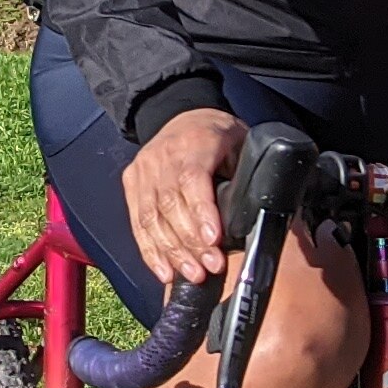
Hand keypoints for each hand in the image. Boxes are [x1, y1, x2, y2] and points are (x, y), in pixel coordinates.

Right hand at [125, 107, 244, 287]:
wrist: (178, 112)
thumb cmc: (215, 133)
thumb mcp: (239, 142)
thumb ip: (244, 173)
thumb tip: (256, 212)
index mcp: (194, 143)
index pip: (192, 180)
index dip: (202, 213)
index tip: (215, 240)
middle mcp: (161, 158)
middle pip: (170, 206)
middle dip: (191, 242)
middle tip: (211, 267)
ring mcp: (142, 172)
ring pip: (151, 219)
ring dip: (173, 252)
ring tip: (193, 275)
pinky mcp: (131, 185)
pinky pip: (138, 224)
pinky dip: (151, 252)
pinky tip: (166, 271)